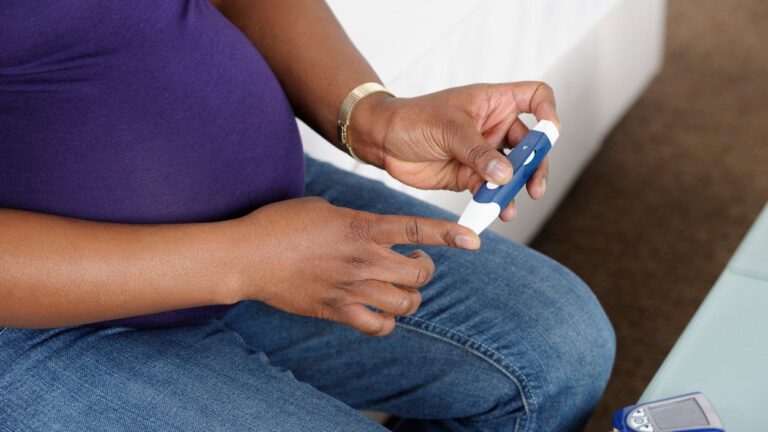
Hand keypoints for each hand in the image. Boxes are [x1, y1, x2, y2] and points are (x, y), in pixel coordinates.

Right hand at [230, 197, 479, 335]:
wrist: (248, 256)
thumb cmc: (280, 225)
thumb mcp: (324, 209)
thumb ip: (354, 220)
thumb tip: (369, 230)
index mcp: (362, 227)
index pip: (417, 230)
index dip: (449, 235)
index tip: (473, 240)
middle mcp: (363, 259)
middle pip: (419, 274)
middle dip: (425, 270)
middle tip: (414, 265)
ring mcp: (352, 288)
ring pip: (405, 303)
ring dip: (410, 297)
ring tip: (399, 290)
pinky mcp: (337, 310)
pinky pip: (378, 326)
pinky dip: (387, 322)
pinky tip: (380, 312)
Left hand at [350, 82, 559, 220]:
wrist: (383, 142)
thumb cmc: (413, 119)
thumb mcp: (448, 129)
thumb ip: (478, 152)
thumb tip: (506, 174)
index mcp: (494, 102)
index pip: (536, 96)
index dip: (549, 111)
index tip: (551, 132)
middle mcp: (494, 126)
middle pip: (532, 144)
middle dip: (535, 166)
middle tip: (534, 187)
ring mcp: (484, 153)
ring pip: (513, 171)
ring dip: (517, 189)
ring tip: (511, 206)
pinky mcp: (472, 176)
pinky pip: (492, 190)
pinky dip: (496, 202)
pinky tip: (494, 212)